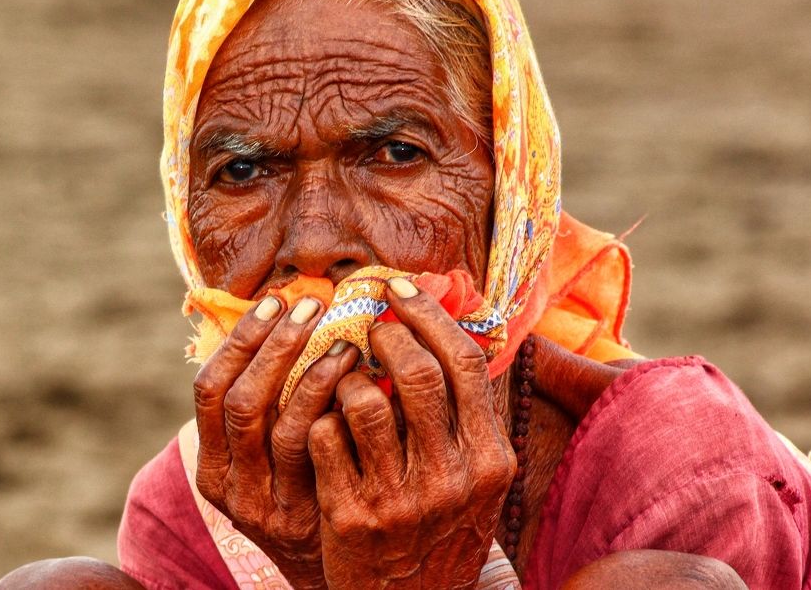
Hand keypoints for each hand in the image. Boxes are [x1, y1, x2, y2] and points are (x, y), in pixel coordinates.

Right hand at [192, 296, 358, 587]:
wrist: (328, 568)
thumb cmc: (302, 488)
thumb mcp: (268, 455)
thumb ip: (268, 403)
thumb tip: (286, 317)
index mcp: (211, 461)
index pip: (209, 389)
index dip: (240, 341)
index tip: (273, 301)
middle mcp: (230, 484)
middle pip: (240, 400)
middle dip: (274, 345)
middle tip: (309, 306)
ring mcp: (268, 503)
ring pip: (281, 425)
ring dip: (311, 371)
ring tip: (342, 338)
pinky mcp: (309, 514)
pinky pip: (319, 450)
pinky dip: (334, 405)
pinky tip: (358, 378)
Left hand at [307, 278, 515, 588]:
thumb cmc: (443, 524)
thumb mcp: (477, 476)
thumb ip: (466, 413)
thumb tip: (445, 328)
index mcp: (490, 457)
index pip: (463, 361)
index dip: (427, 313)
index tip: (398, 286)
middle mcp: (452, 477)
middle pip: (416, 372)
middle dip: (383, 333)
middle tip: (367, 324)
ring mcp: (401, 498)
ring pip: (363, 399)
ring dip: (345, 376)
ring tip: (345, 377)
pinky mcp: (352, 516)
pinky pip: (325, 437)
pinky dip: (320, 417)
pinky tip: (325, 422)